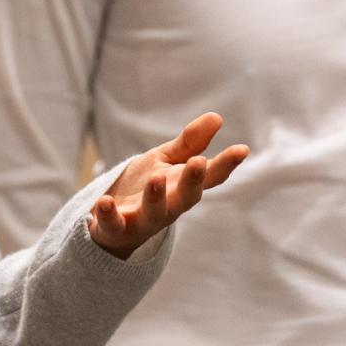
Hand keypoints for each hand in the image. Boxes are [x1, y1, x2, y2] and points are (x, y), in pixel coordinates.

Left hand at [88, 113, 246, 259]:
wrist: (113, 223)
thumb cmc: (146, 188)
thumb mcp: (166, 161)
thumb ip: (189, 144)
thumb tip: (217, 117)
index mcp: (183, 188)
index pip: (209, 177)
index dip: (226, 164)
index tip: (241, 149)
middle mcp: (169, 207)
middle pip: (186, 197)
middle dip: (193, 180)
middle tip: (199, 162)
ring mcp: (144, 220)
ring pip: (154, 213)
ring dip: (155, 198)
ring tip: (155, 179)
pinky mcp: (116, 228)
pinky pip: (113, 224)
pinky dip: (108, 214)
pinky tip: (104, 202)